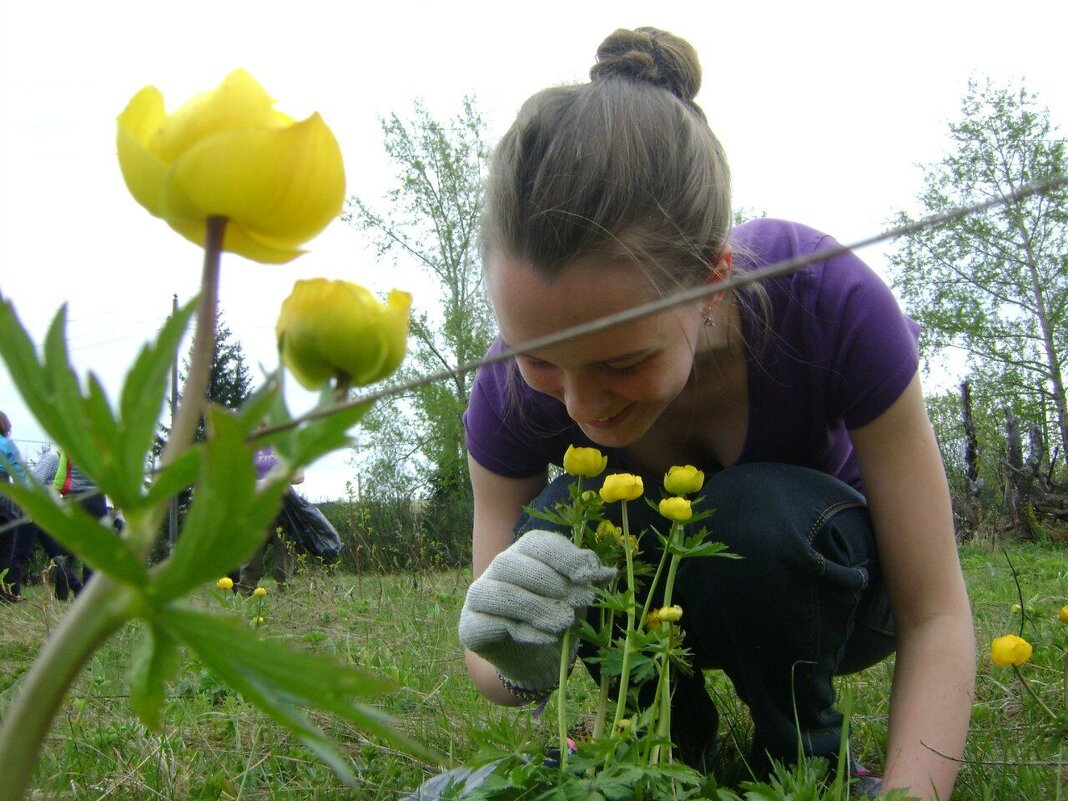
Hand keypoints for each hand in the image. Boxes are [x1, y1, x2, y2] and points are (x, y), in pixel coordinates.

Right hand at [458, 530, 615, 692]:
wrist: (535, 659)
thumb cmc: (556, 617)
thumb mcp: (576, 596)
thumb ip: (587, 581)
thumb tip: (607, 572)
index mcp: (523, 554)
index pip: (536, 543)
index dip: (562, 556)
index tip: (587, 576)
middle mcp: (496, 569)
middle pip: (511, 562)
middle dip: (548, 582)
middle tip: (578, 602)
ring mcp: (478, 597)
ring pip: (498, 592)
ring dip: (536, 607)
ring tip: (564, 622)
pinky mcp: (470, 626)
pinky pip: (489, 624)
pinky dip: (521, 631)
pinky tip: (545, 638)